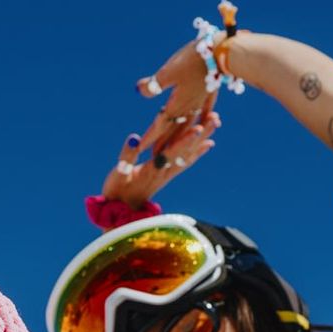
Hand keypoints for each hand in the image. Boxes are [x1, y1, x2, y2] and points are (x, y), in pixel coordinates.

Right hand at [101, 110, 221, 204]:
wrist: (121, 211)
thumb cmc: (116, 191)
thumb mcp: (118, 174)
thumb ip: (127, 156)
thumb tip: (134, 137)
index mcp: (153, 169)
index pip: (171, 153)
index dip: (184, 141)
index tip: (197, 128)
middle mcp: (164, 171)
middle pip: (186, 151)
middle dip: (200, 135)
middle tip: (214, 118)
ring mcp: (168, 173)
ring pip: (189, 154)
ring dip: (203, 139)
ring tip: (215, 124)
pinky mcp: (167, 174)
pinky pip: (186, 161)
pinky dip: (198, 151)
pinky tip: (207, 143)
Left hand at [137, 37, 221, 164]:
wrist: (225, 51)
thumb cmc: (194, 59)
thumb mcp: (169, 71)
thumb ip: (154, 84)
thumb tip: (140, 90)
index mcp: (178, 104)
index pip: (160, 125)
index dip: (149, 137)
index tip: (139, 150)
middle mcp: (191, 107)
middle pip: (175, 130)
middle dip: (165, 144)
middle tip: (155, 159)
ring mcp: (203, 100)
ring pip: (190, 124)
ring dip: (182, 137)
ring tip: (177, 146)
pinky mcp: (212, 91)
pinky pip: (207, 109)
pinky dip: (205, 118)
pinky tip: (209, 121)